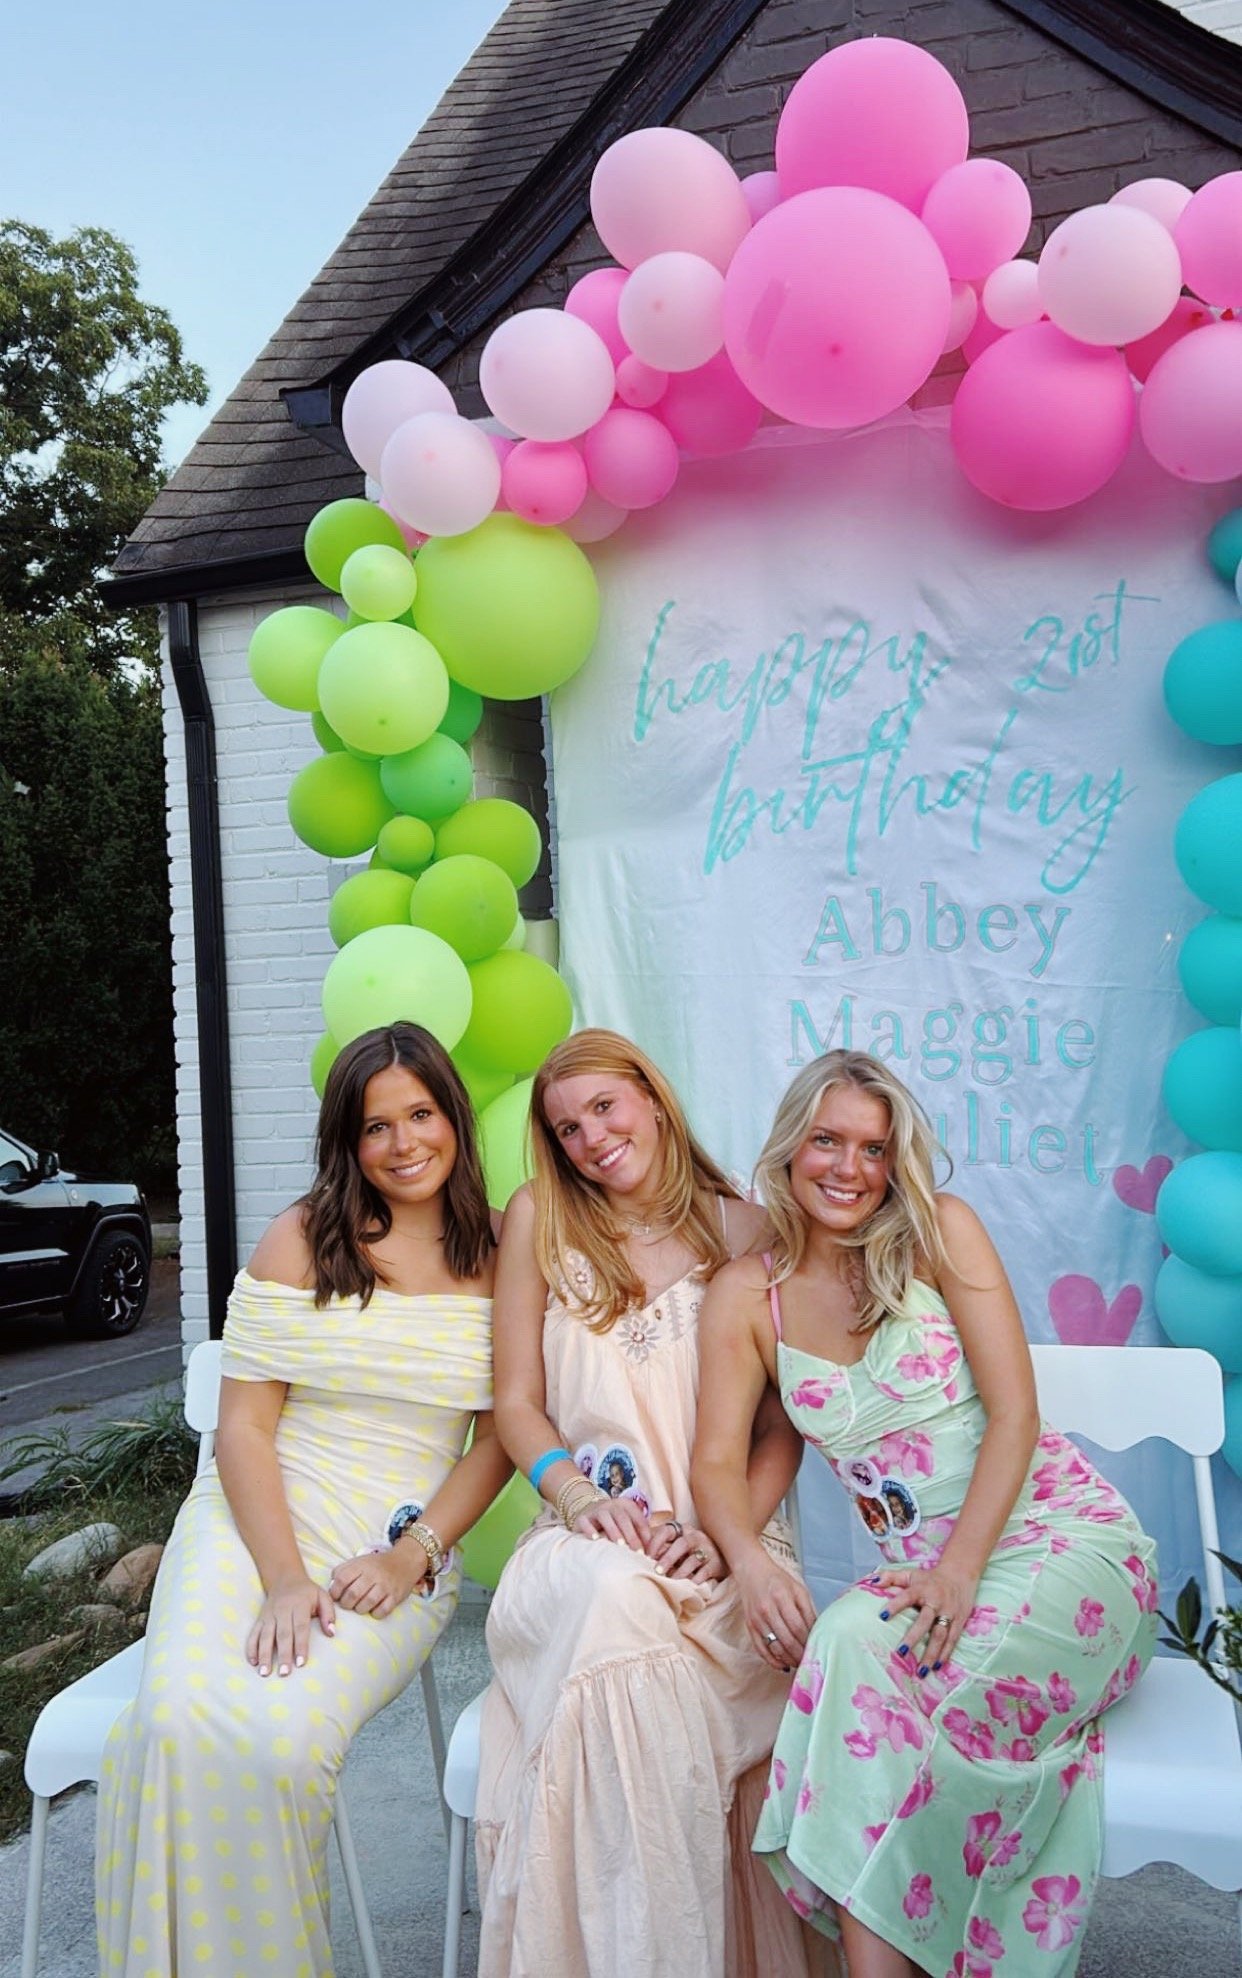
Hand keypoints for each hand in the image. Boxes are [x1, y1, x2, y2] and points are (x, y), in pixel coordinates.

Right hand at [246, 1574, 334, 1676]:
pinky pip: (253, 1634)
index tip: (301, 1663)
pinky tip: (253, 1662)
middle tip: (284, 1673)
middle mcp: (282, 1610)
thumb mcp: (322, 1597)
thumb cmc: (307, 1593)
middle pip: (282, 1634)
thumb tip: (331, 1633)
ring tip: (264, 1672)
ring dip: (264, 1655)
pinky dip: (251, 1648)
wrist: (285, 1579)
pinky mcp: (260, 1619)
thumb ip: (328, 1614)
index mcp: (299, 1605)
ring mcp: (269, 1615)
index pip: (300, 1627)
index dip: (300, 1645)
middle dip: (283, 1654)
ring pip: (265, 1636)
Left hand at [330, 1545, 426, 1616]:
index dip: (334, 1591)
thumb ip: (343, 1571)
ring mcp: (386, 1586)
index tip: (336, 1596)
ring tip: (359, 1607)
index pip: (342, 1579)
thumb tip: (331, 1587)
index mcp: (362, 1565)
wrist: (405, 1562)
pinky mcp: (396, 1596)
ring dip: (359, 1609)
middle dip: (346, 1604)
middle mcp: (374, 1574)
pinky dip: (375, 1613)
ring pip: (366, 1604)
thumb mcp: (359, 1561)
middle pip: (353, 1594)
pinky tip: (373, 1609)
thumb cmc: (377, 1564)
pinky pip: (382, 1611)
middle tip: (347, 1604)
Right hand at [573, 1494, 648, 1549]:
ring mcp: (596, 1510)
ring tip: (620, 1545)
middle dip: (631, 1535)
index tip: (647, 1550)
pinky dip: (590, 1529)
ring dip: (614, 1531)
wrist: (588, 1511)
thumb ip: (638, 1534)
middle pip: (622, 1517)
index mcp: (626, 1505)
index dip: (644, 1533)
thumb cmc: (614, 1524)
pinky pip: (585, 1521)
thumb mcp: (627, 1524)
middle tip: (637, 1552)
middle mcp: (611, 1505)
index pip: (638, 1518)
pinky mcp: (582, 1518)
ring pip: (605, 1517)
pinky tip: (595, 1539)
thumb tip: (651, 1554)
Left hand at [645, 1518, 723, 1582]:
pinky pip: (704, 1573)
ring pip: (693, 1560)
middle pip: (682, 1544)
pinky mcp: (716, 1564)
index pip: (667, 1530)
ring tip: (671, 1583)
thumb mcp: (674, 1546)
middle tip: (657, 1572)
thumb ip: (660, 1548)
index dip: (655, 1542)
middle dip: (668, 1559)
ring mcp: (708, 1550)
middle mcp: (696, 1537)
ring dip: (680, 1573)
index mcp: (682, 1530)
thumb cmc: (689, 1553)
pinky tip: (686, 1587)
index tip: (646, 1557)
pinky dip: (694, 1581)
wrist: (719, 1559)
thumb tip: (639, 1554)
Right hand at [733, 1544, 816, 1671]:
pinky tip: (782, 1665)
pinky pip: (761, 1649)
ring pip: (775, 1648)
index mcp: (782, 1598)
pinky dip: (772, 1660)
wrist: (751, 1571)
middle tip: (810, 1662)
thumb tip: (818, 1634)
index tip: (817, 1650)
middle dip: (800, 1655)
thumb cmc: (778, 1580)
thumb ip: (808, 1611)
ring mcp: (757, 1620)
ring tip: (799, 1664)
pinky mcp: (749, 1627)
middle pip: (787, 1640)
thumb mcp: (798, 1590)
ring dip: (789, 1660)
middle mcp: (767, 1610)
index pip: (798, 1627)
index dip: (808, 1642)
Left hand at [875, 1561, 979, 1672]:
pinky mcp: (959, 1621)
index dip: (895, 1605)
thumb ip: (891, 1577)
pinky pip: (952, 1639)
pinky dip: (945, 1654)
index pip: (906, 1597)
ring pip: (940, 1635)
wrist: (960, 1574)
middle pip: (925, 1621)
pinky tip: (937, 1666)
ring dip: (931, 1653)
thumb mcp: (911, 1574)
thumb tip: (873, 1582)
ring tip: (921, 1671)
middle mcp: (936, 1602)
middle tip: (901, 1652)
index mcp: (921, 1589)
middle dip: (913, 1637)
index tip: (882, 1617)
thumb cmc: (930, 1578)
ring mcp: (949, 1613)